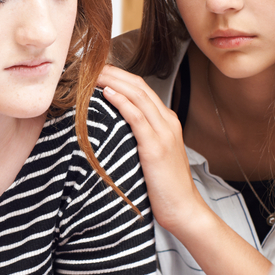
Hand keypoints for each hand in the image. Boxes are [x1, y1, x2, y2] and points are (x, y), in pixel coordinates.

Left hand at [98, 64, 206, 235]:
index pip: (141, 88)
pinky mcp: (156, 148)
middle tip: (90, 65)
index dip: (119, 75)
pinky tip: (108, 94)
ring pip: (138, 97)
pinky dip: (122, 103)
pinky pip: (138, 118)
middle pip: (138, 86)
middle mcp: (167, 122)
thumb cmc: (164, 187)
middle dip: (114, 72)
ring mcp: (164, 134)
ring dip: (114, 81)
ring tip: (93, 73)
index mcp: (167, 122)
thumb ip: (137, 139)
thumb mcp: (151, 156)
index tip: (97, 70)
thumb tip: (110, 130)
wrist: (184, 209)